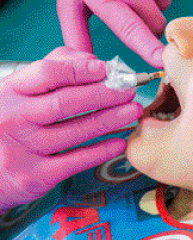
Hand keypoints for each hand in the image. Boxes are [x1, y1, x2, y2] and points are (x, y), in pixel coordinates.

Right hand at [0, 47, 142, 212]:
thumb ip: (56, 68)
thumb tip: (93, 62)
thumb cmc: (7, 122)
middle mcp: (13, 119)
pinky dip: (101, 151)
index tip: (107, 69)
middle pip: (66, 102)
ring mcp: (21, 149)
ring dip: (110, 119)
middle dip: (105, 94)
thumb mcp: (20, 91)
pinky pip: (75, 161)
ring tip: (133, 111)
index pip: (48, 73)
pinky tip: (119, 142)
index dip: (83, 69)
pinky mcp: (32, 177)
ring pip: (75, 131)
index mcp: (10, 92)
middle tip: (129, 90)